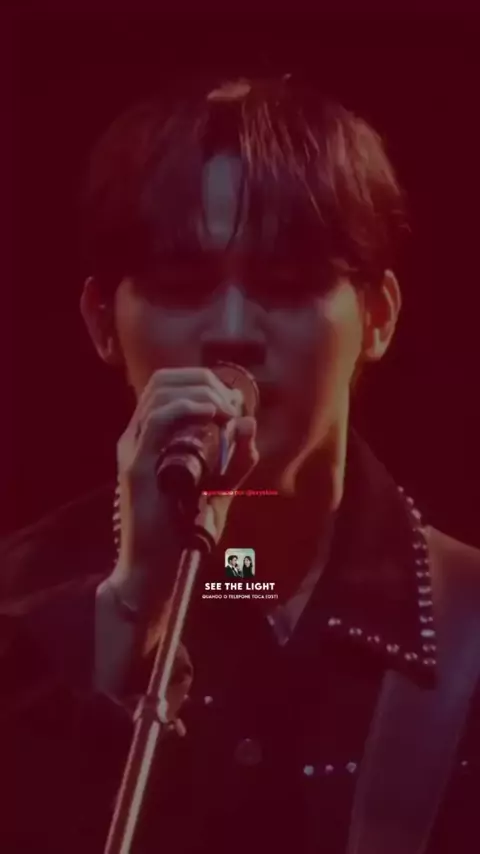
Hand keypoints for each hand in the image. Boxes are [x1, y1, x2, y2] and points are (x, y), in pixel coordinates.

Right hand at [109, 367, 257, 614]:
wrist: (154, 569)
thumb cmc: (181, 531)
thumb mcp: (218, 490)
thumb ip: (235, 461)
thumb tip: (249, 424)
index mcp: (149, 438)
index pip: (169, 385)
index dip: (204, 382)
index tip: (235, 404)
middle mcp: (136, 437)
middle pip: (163, 380)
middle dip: (204, 381)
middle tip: (233, 405)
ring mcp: (133, 449)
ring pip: (160, 392)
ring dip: (202, 392)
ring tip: (227, 411)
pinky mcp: (137, 467)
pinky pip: (158, 420)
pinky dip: (189, 407)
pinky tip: (214, 415)